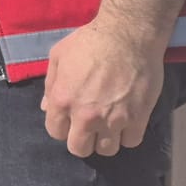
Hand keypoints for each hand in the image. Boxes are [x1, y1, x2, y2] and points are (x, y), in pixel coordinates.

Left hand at [42, 18, 163, 157]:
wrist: (127, 35)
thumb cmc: (89, 41)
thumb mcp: (58, 57)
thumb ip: (51, 85)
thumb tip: (47, 107)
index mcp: (63, 100)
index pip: (55, 133)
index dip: (62, 127)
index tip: (70, 119)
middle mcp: (86, 115)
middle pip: (80, 148)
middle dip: (82, 140)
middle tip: (89, 126)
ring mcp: (113, 120)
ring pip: (107, 150)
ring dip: (106, 140)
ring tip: (108, 124)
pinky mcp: (138, 118)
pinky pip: (131, 142)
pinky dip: (128, 135)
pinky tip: (126, 121)